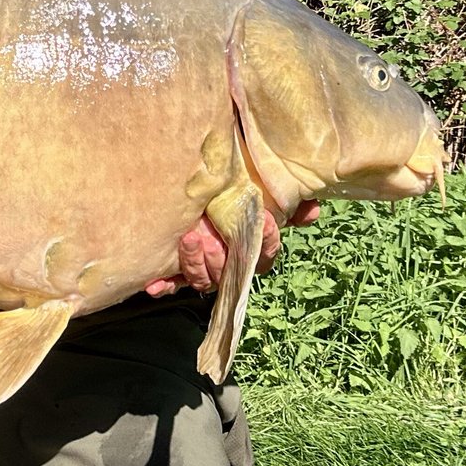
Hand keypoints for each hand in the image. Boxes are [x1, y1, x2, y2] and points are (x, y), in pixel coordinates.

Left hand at [144, 200, 319, 297]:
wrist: (197, 180)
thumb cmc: (235, 188)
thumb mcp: (260, 188)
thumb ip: (288, 202)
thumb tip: (312, 211)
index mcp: (249, 249)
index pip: (264, 256)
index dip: (268, 242)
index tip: (267, 220)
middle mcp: (227, 262)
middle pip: (229, 273)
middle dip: (222, 255)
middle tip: (212, 233)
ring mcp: (202, 266)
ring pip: (202, 279)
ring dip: (196, 264)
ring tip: (190, 238)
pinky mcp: (176, 266)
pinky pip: (172, 282)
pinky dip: (164, 285)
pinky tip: (154, 285)